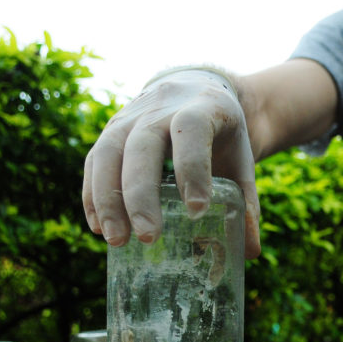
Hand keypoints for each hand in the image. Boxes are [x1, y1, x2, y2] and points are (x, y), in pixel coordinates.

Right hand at [82, 68, 261, 257]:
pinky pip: (94, 161)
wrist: (197, 89)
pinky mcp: (111, 129)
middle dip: (142, 194)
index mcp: (202, 107)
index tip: (197, 211)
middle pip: (141, 146)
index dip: (193, 169)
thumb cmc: (222, 135)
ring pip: (108, 152)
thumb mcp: (242, 161)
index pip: (192, 131)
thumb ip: (247, 203)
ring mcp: (129, 116)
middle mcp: (160, 108)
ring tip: (117, 240)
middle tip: (149, 237)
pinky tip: (98, 228)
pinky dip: (92, 195)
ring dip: (108, 200)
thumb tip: (250, 252)